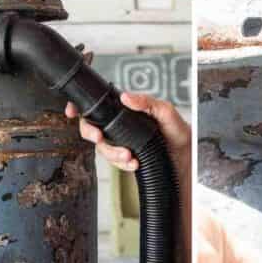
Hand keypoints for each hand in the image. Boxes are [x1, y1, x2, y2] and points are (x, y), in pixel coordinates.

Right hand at [66, 92, 191, 178]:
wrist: (188, 158)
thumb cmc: (178, 133)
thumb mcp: (166, 113)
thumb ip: (148, 103)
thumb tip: (127, 97)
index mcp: (126, 111)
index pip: (98, 106)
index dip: (81, 108)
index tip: (73, 112)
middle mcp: (120, 126)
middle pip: (92, 129)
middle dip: (91, 134)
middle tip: (100, 137)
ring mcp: (121, 143)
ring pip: (102, 149)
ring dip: (112, 153)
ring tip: (129, 156)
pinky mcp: (126, 159)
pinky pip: (114, 163)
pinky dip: (122, 165)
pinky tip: (134, 164)